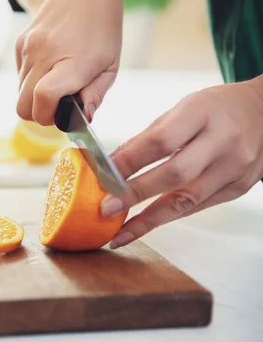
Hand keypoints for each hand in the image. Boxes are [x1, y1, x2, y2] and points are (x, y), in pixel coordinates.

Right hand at [15, 0, 122, 124]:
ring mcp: (28, 49)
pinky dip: (30, 82)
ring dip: (34, 98)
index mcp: (72, 62)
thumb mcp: (110, 66)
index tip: (61, 114)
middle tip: (58, 106)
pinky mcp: (20, 44)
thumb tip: (82, 120)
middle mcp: (44, 55)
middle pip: (23, 107)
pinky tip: (49, 69)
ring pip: (19, 94)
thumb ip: (95, 96)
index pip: (44, 98)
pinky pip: (19, 77)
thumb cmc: (101, 29)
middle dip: (39, 114)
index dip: (48, 116)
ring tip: (56, 85)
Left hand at [102, 77, 262, 248]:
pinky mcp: (239, 188)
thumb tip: (111, 164)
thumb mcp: (182, 108)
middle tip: (106, 208)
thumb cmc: (217, 108)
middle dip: (135, 194)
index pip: (160, 141)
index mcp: (203, 113)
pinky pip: (197, 206)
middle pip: (174, 174)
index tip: (102, 177)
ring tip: (120, 233)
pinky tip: (145, 224)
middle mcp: (224, 141)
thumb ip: (149, 136)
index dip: (129, 162)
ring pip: (187, 200)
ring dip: (149, 220)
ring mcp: (235, 168)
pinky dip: (168, 216)